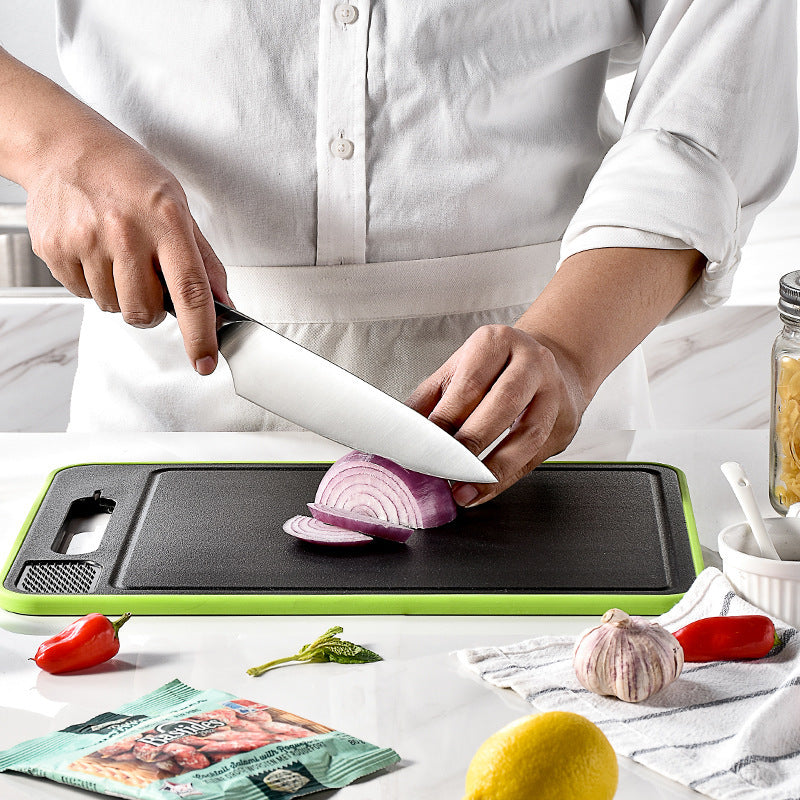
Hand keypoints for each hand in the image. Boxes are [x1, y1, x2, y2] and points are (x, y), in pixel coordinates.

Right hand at [25, 122, 229, 374]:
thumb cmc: (129, 175)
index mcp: (165, 219)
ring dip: (122, 295)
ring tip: (119, 256)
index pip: (190, 290)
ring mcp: (85, 241)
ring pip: (114, 307)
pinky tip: (95, 252)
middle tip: (149, 282)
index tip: (205, 362)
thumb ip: (204, 258)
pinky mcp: (55, 249)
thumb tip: (223, 302)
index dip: (200, 334)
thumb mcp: (179, 205)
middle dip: (153, 311)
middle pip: (146, 311)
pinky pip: (82, 295)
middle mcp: (125, 231)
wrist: (65, 147)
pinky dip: (93, 284)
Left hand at [407, 324, 586, 506]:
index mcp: (497, 342)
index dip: (446, 419)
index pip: (470, 384)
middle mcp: (532, 361)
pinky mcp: (565, 423)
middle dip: (472, 442)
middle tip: (445, 470)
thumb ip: (428, 399)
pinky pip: (537, 456)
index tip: (425, 447)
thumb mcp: (458, 370)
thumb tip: (398, 431)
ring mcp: (554, 392)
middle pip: (503, 404)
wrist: (550, 361)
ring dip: (494, 469)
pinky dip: (508, 477)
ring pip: (528, 434)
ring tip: (465, 490)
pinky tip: (485, 488)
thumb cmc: (495, 368)